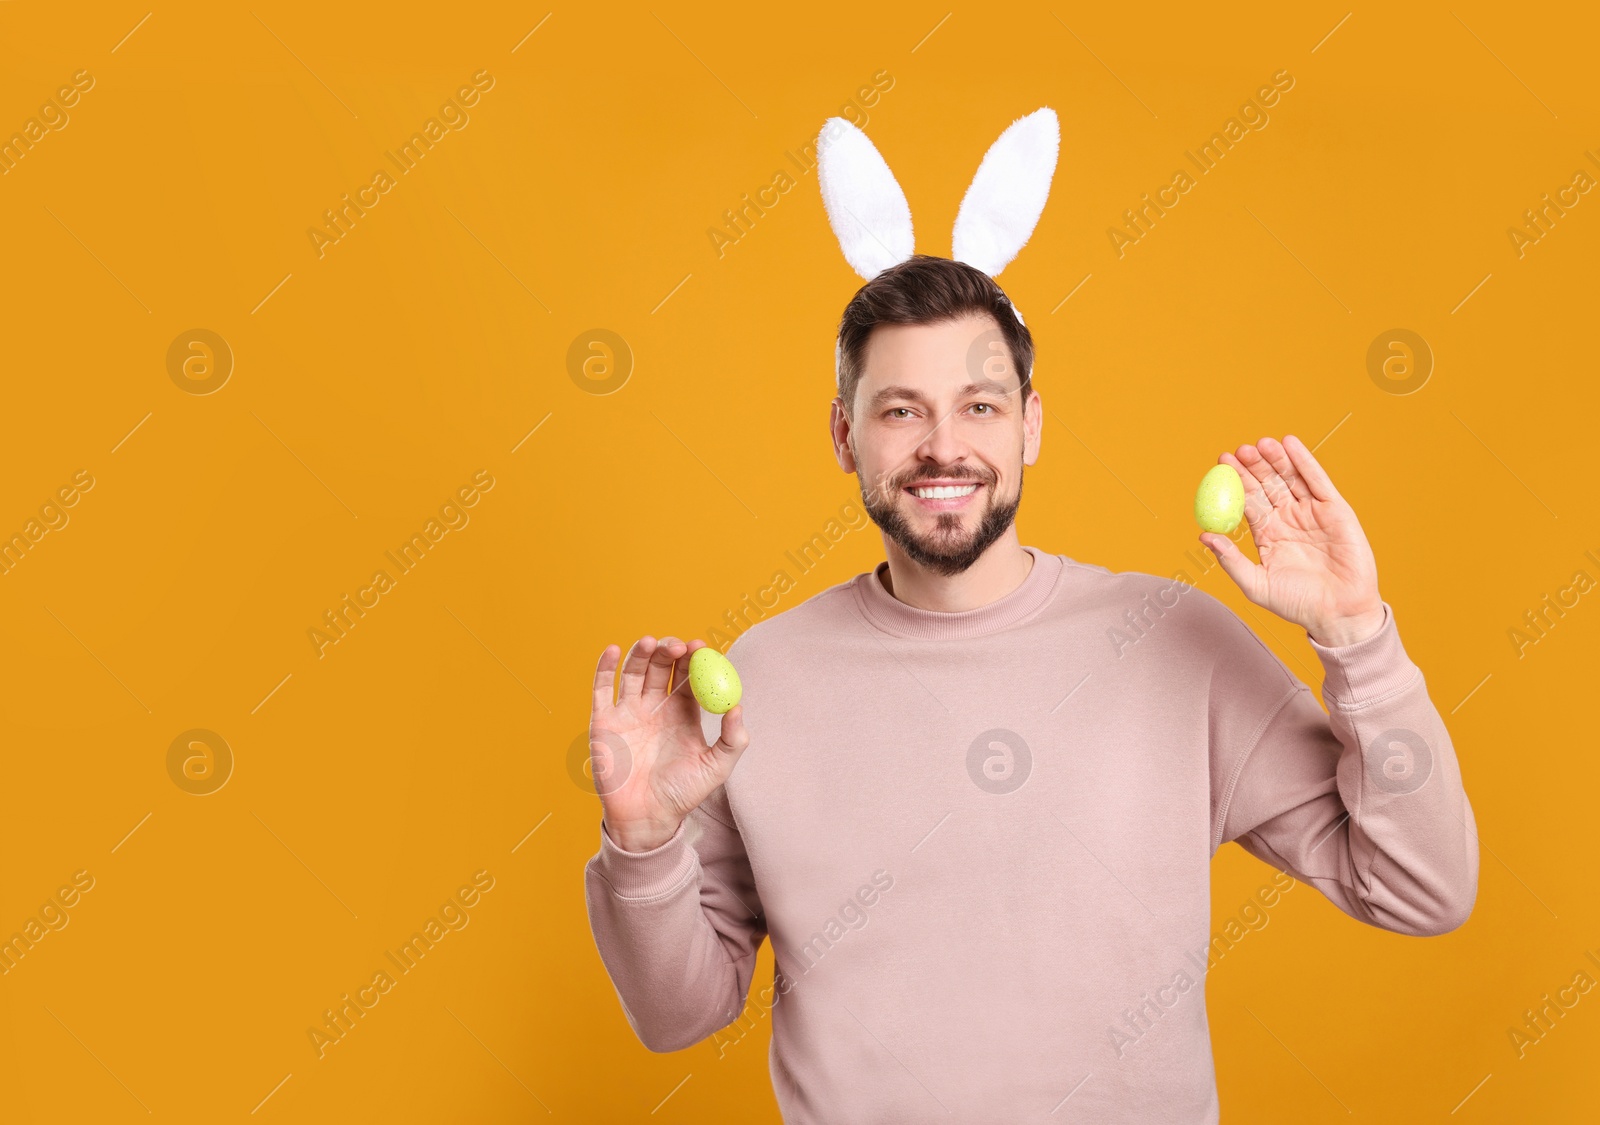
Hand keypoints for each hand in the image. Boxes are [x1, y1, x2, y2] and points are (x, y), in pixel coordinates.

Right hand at [588, 635, 749, 852]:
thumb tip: (737, 706)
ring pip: (633, 671)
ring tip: (651, 642)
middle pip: (662, 667)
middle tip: (678, 646)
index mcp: (683, 712)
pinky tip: (614, 649)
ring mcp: (629, 711)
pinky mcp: (604, 720)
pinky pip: (602, 688)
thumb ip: (732, 740)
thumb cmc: (682, 794)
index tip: (700, 647)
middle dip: (670, 651)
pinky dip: (605, 666)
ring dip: (641, 653)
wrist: (646, 819)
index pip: (688, 676)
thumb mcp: (715, 768)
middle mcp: (656, 706)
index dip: (694, 659)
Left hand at [1199, 435, 1384, 647]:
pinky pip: (1317, 481)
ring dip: (1275, 459)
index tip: (1221, 464)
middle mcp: (1288, 519)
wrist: (1338, 613)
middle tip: (1237, 450)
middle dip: (1253, 466)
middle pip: (1267, 485)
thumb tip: (1204, 535)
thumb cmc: (1297, 604)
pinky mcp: (1335, 510)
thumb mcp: (1256, 584)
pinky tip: (1290, 444)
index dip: (1236, 482)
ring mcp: (1312, 513)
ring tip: (1259, 444)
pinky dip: (1304, 462)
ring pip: (1290, 478)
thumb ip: (1230, 560)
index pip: (1248, 501)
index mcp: (1267, 533)